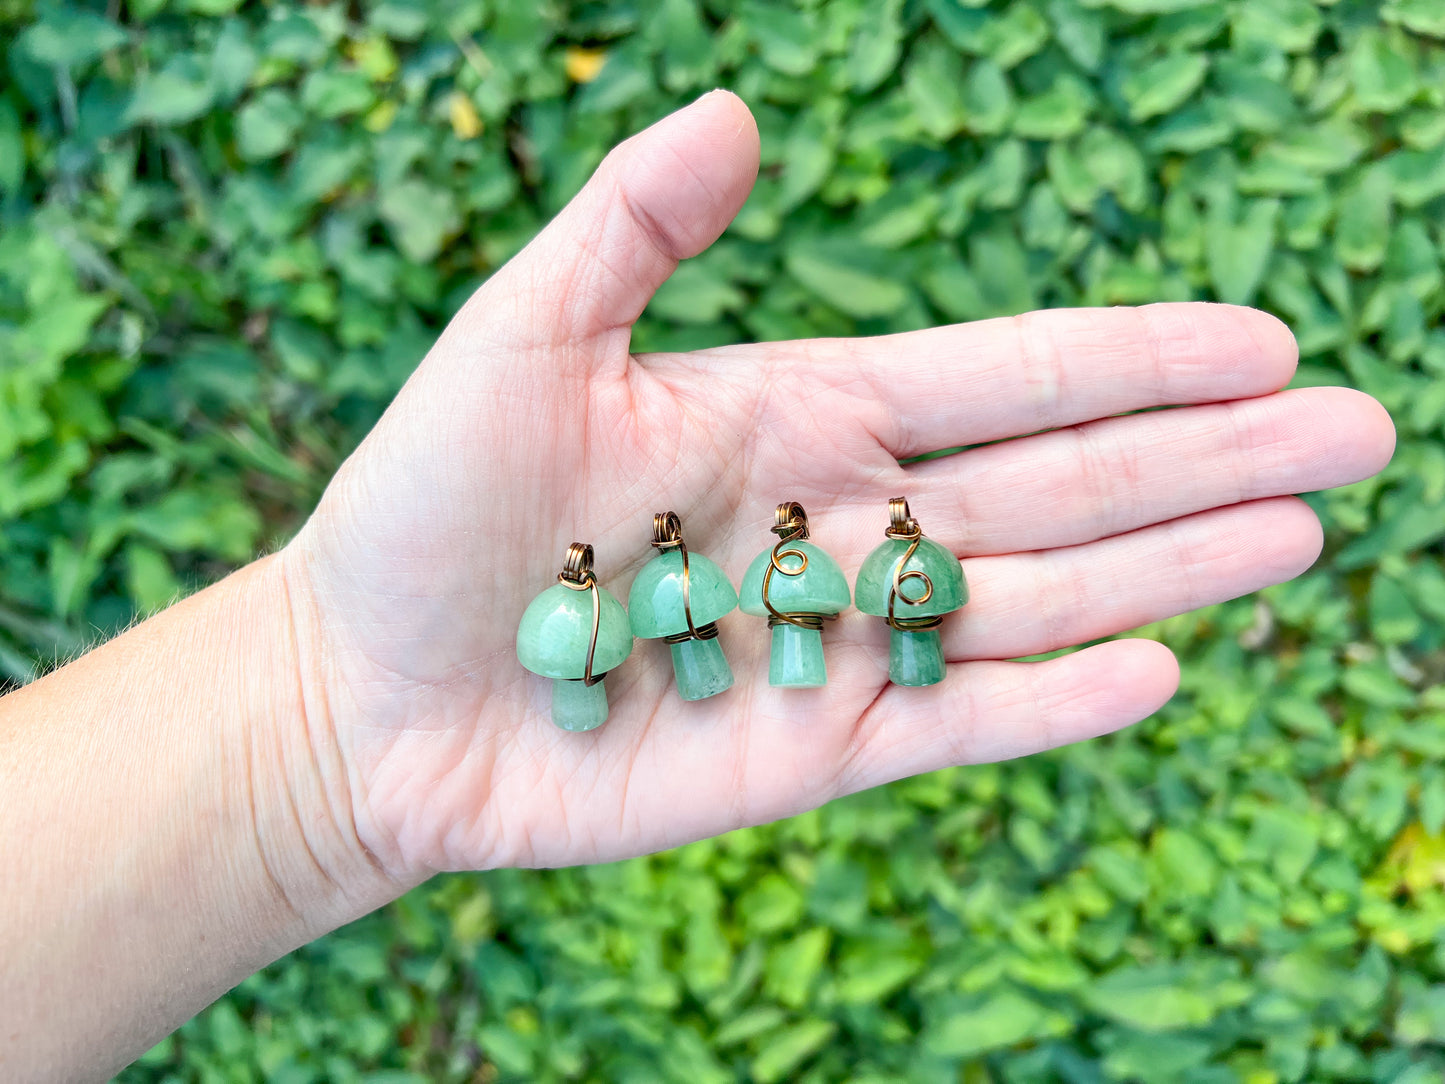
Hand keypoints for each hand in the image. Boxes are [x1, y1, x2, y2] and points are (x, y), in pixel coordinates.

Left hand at [283, 91, 1393, 878]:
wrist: (368, 690)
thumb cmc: (428, 509)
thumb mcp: (516, 340)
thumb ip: (628, 231)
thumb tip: (737, 113)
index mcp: (797, 414)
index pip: (1004, 378)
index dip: (1132, 357)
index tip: (1260, 338)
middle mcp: (845, 522)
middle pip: (1060, 483)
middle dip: (1206, 455)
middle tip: (1357, 427)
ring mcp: (840, 642)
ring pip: (1036, 597)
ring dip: (1171, 564)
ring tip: (1302, 528)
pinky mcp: (813, 751)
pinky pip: (956, 723)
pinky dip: (1053, 700)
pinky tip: (1159, 664)